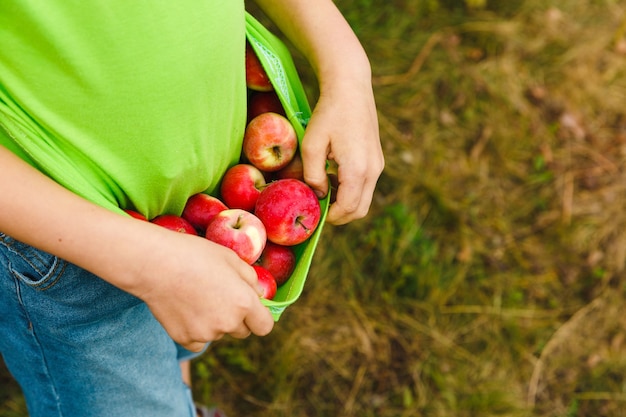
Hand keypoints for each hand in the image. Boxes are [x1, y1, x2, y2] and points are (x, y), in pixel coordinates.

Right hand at [135, 229, 273, 351]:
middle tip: (219, 297)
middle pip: (242, 331)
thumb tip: (256, 294)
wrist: (156, 263)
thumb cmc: (195, 255)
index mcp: (244, 303)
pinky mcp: (184, 339)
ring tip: (196, 296)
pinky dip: (195, 330)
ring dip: (214, 322)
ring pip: (218, 333)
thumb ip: (250, 279)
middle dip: (236, 318)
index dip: (259, 318)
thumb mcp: (231, 258)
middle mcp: (228, 323)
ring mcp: (205, 334)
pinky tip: (185, 309)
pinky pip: (198, 341)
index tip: (252, 310)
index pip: (264, 326)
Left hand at [301, 79, 383, 224]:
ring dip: (345, 203)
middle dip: (339, 216)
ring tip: (323, 192)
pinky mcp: (377, 160)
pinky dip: (351, 191)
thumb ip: (313, 175)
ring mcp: (378, 165)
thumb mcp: (312, 144)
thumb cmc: (329, 114)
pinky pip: (366, 186)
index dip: (330, 217)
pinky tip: (333, 178)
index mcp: (358, 169)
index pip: (347, 208)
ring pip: (364, 199)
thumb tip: (319, 194)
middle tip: (318, 209)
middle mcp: (373, 170)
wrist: (351, 88)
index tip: (314, 213)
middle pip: (359, 210)